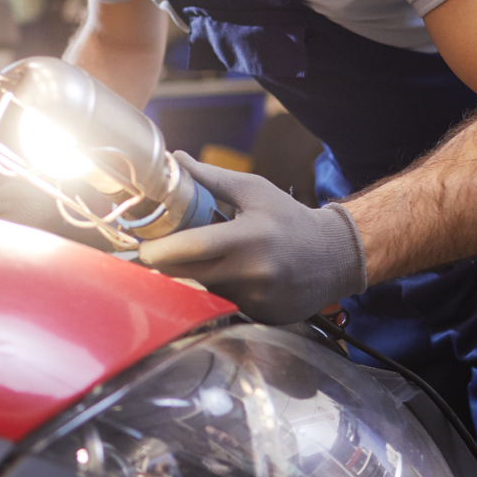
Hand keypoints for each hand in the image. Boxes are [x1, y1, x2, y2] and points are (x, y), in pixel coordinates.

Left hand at [138, 152, 366, 323]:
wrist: (336, 256)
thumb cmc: (289, 219)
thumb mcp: (254, 190)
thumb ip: (211, 177)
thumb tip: (176, 159)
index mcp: (248, 237)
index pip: (192, 248)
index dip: (160, 250)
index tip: (141, 246)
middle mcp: (253, 272)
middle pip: (189, 275)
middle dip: (165, 267)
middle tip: (153, 255)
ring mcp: (258, 299)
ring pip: (204, 292)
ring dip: (191, 280)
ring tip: (196, 263)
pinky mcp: (262, 316)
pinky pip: (224, 306)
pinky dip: (215, 294)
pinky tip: (225, 279)